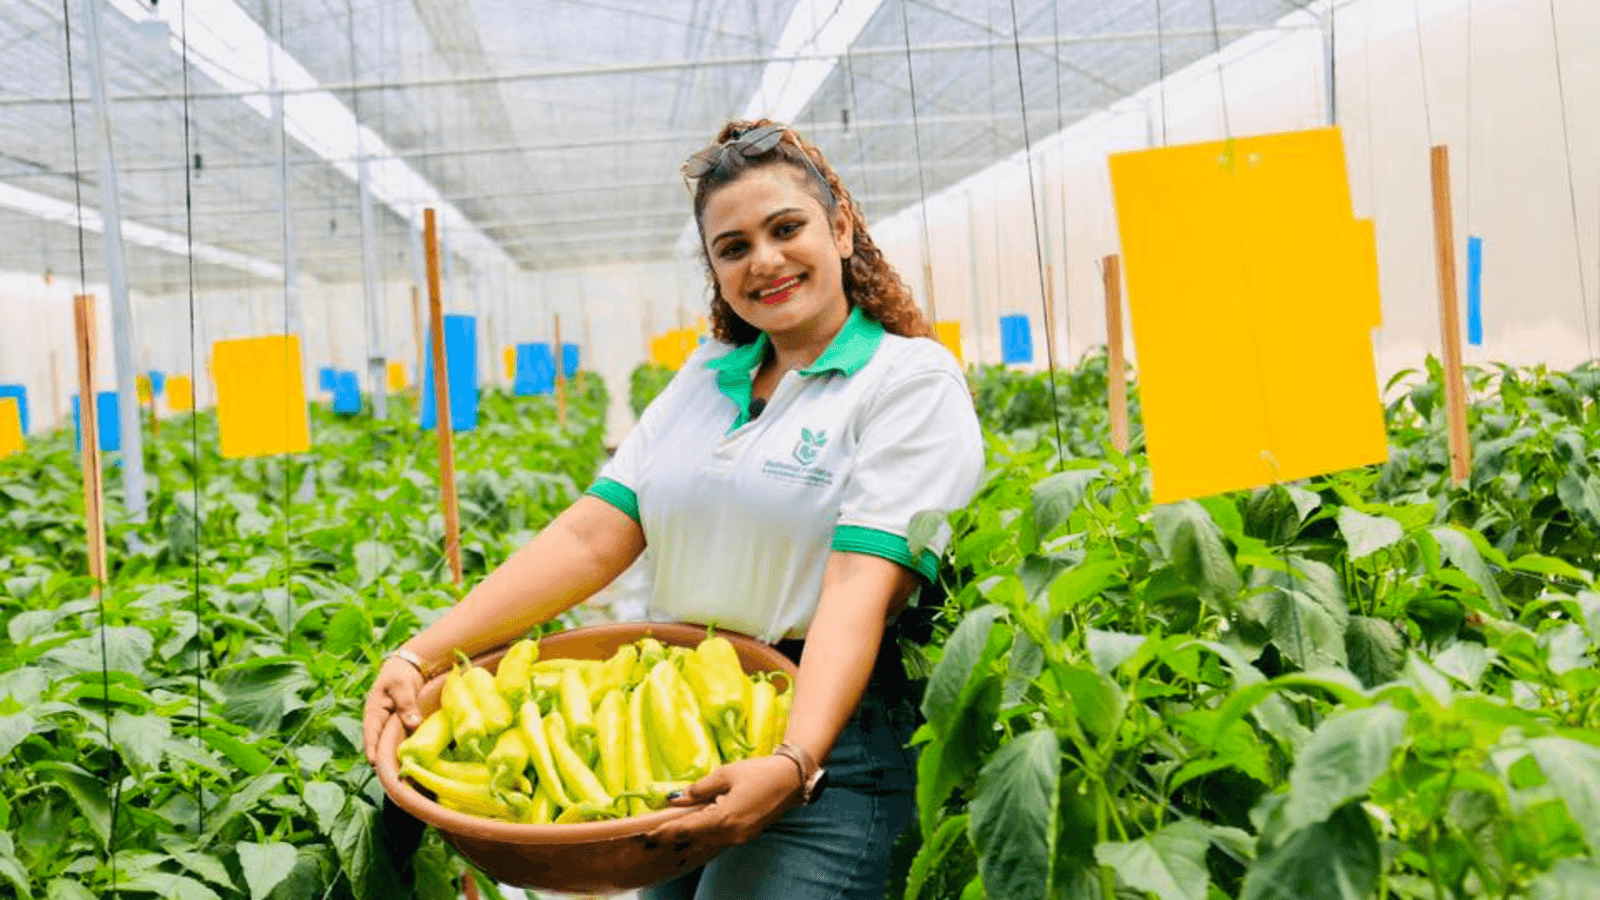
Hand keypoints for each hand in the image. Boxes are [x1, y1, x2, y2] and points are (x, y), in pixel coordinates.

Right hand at [362, 657, 425, 766]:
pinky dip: (399, 749)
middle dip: (381, 759)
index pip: (371, 733)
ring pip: (387, 743)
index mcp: (374, 711)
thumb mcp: (403, 687)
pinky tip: (407, 761)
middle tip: (389, 777)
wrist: (406, 668)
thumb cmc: (401, 675)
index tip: (375, 764)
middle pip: (377, 743)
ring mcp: (386, 724)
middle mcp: (377, 721)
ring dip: (390, 756)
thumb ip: (407, 705)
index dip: (372, 749)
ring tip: (398, 775)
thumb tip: (413, 725)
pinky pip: (396, 739)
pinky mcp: (396, 726)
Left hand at [640, 756, 803, 855]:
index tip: (650, 834)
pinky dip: (705, 837)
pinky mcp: (746, 836)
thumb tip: (678, 798)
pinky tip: (696, 830)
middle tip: (655, 834)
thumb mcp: (725, 774)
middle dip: (676, 837)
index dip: (667, 832)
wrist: (790, 779)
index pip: (688, 829)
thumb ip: (700, 788)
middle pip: (695, 840)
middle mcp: (731, 834)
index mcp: (724, 818)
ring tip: (672, 833)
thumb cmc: (758, 772)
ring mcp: (740, 838)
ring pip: (707, 843)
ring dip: (690, 839)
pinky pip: (719, 840)